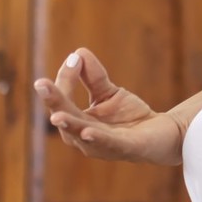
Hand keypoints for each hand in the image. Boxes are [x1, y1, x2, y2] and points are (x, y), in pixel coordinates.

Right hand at [33, 47, 184, 165]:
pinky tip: (88, 132)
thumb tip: (78, 52)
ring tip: (57, 116)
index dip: (66, 78)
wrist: (161, 135)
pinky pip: (111, 144)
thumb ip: (93, 76)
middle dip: (54, 101)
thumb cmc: (127, 116)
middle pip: (65, 117)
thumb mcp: (108, 92)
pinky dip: (99, 139)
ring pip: (82, 134)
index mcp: (77, 123)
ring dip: (70, 125)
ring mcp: (104, 146)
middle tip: (40, 83)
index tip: (75, 58)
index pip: (63, 100)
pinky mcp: (127, 148)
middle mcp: (84, 138)